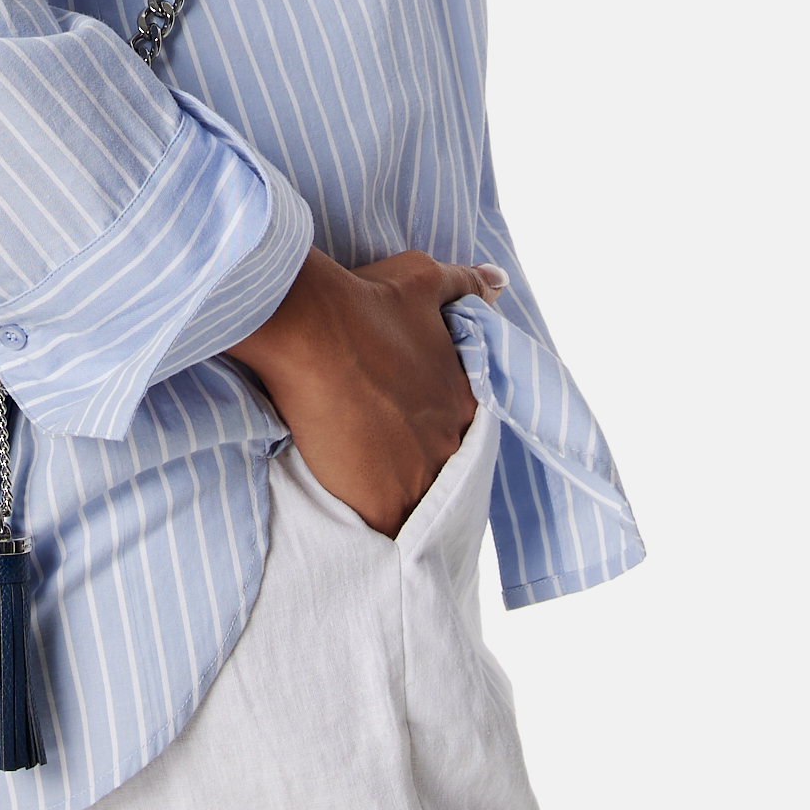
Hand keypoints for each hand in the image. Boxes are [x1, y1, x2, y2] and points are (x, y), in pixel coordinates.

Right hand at [224, 247, 504, 537]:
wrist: (311, 330)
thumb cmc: (364, 301)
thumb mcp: (423, 278)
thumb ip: (467, 283)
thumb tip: (498, 281)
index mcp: (464, 397)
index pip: (458, 426)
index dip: (427, 426)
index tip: (399, 421)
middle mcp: (452, 442)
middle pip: (439, 466)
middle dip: (413, 460)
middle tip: (379, 452)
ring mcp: (421, 477)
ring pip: (417, 501)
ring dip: (397, 494)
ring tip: (364, 484)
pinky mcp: (385, 504)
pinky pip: (389, 530)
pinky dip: (374, 522)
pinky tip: (356, 510)